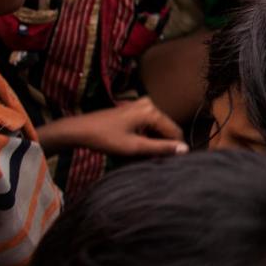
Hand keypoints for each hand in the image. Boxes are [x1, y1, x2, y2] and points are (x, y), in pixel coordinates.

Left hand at [48, 98, 186, 157]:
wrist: (79, 130)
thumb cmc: (106, 138)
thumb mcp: (135, 147)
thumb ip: (161, 148)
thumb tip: (185, 149)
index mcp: (152, 111)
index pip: (174, 131)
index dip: (173, 147)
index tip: (167, 161)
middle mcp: (149, 104)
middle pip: (165, 129)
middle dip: (160, 144)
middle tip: (149, 159)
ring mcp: (141, 105)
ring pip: (156, 128)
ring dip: (152, 142)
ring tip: (140, 153)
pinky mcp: (134, 109)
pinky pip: (148, 124)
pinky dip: (145, 136)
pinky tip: (135, 146)